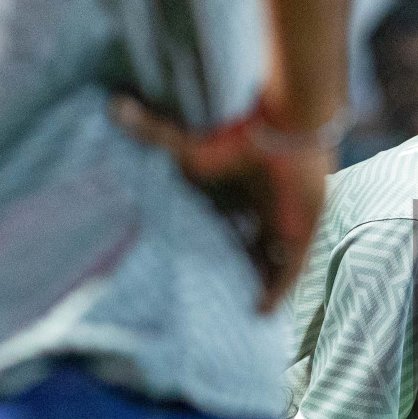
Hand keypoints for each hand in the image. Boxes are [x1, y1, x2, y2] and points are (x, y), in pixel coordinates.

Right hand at [113, 96, 330, 312]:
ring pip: (275, 260)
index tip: (203, 263)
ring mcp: (290, 222)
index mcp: (248, 193)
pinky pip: (291, 271)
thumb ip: (153, 133)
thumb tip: (113, 107)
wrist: (288, 126)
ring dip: (260, 280)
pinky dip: (276, 291)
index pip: (237, 226)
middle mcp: (271, 210)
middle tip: (223, 290)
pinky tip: (260, 311)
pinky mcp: (304, 234)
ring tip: (241, 308)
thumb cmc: (241, 134)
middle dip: (245, 266)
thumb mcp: (191, 145)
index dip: (224, 245)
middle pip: (258, 246)